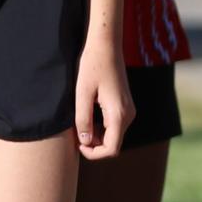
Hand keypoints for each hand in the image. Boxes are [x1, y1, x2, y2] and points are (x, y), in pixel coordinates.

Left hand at [75, 39, 132, 160]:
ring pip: (112, 135)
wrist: (106, 47)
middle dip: (92, 144)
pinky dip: (99, 127)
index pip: (111, 149)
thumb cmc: (92, 67)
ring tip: (77, 121)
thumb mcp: (82, 94)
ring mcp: (128, 111)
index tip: (77, 144)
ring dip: (94, 135)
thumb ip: (82, 118)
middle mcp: (128, 115)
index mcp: (119, 115)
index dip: (93, 153)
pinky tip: (85, 115)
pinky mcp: (125, 106)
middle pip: (112, 143)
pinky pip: (113, 125)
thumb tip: (84, 141)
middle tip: (73, 132)